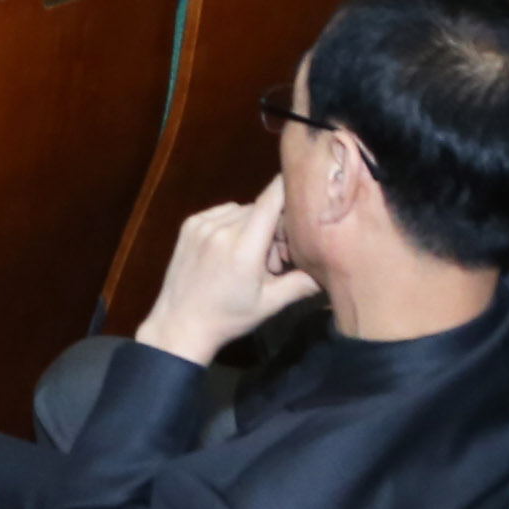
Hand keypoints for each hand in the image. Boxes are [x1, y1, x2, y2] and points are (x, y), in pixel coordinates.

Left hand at [136, 178, 319, 366]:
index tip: (302, 185)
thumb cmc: (228, 317)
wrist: (180, 323)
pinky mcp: (189, 224)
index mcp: (244, 248)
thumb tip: (327, 275)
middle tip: (272, 260)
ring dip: (251, 225)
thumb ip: (299, 284)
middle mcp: (222, 229)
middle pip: (259, 210)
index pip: (270, 202)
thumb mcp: (268, 305)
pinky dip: (231, 223)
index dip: (287, 189)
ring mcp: (202, 224)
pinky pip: (221, 212)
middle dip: (272, 227)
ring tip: (248, 256)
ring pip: (241, 210)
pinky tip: (230, 248)